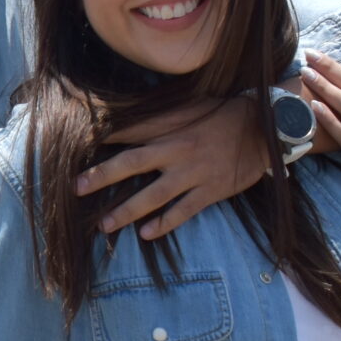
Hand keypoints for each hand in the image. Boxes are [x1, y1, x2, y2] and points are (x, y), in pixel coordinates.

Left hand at [76, 96, 267, 240]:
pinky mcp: (211, 191)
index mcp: (170, 126)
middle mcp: (178, 149)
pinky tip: (146, 233)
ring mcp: (194, 172)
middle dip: (102, 176)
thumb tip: (122, 121)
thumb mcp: (188, 106)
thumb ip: (158, 117)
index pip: (129, 132)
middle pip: (132, 163)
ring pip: (154, 195)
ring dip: (127, 210)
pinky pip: (184, 210)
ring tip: (105, 224)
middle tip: (77, 188)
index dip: (102, 138)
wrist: (265, 128)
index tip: (76, 145)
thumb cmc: (221, 114)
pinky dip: (165, 223)